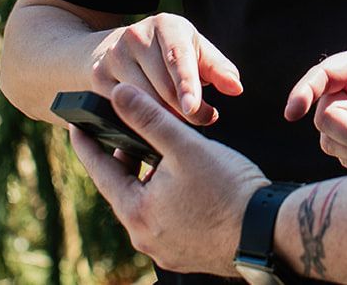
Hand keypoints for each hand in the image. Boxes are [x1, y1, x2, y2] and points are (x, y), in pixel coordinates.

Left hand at [70, 84, 267, 275]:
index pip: (100, 172)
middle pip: (124, 189)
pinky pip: (165, 219)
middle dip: (124, 160)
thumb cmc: (228, 189)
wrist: (268, 234)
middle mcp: (144, 236)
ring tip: (160, 154)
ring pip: (146, 205)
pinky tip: (184, 183)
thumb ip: (150, 118)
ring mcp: (165, 248)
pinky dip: (166, 198)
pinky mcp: (186, 253)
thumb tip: (118, 94)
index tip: (77, 126)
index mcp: (137, 211)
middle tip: (124, 134)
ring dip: (148, 179)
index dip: (88, 145)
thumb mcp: (186, 147)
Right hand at [92, 13, 242, 125]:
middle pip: (163, 86)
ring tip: (179, 119)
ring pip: (143, 100)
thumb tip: (236, 87)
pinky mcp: (98, 76)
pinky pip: (123, 109)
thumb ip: (217, 69)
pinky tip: (150, 121)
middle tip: (203, 119)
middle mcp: (136, 35)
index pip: (179, 58)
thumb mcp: (195, 52)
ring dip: (163, 118)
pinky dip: (140, 120)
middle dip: (185, 111)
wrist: (117, 49)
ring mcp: (114, 55)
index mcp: (167, 25)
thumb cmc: (168, 53)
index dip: (187, 85)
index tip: (195, 109)